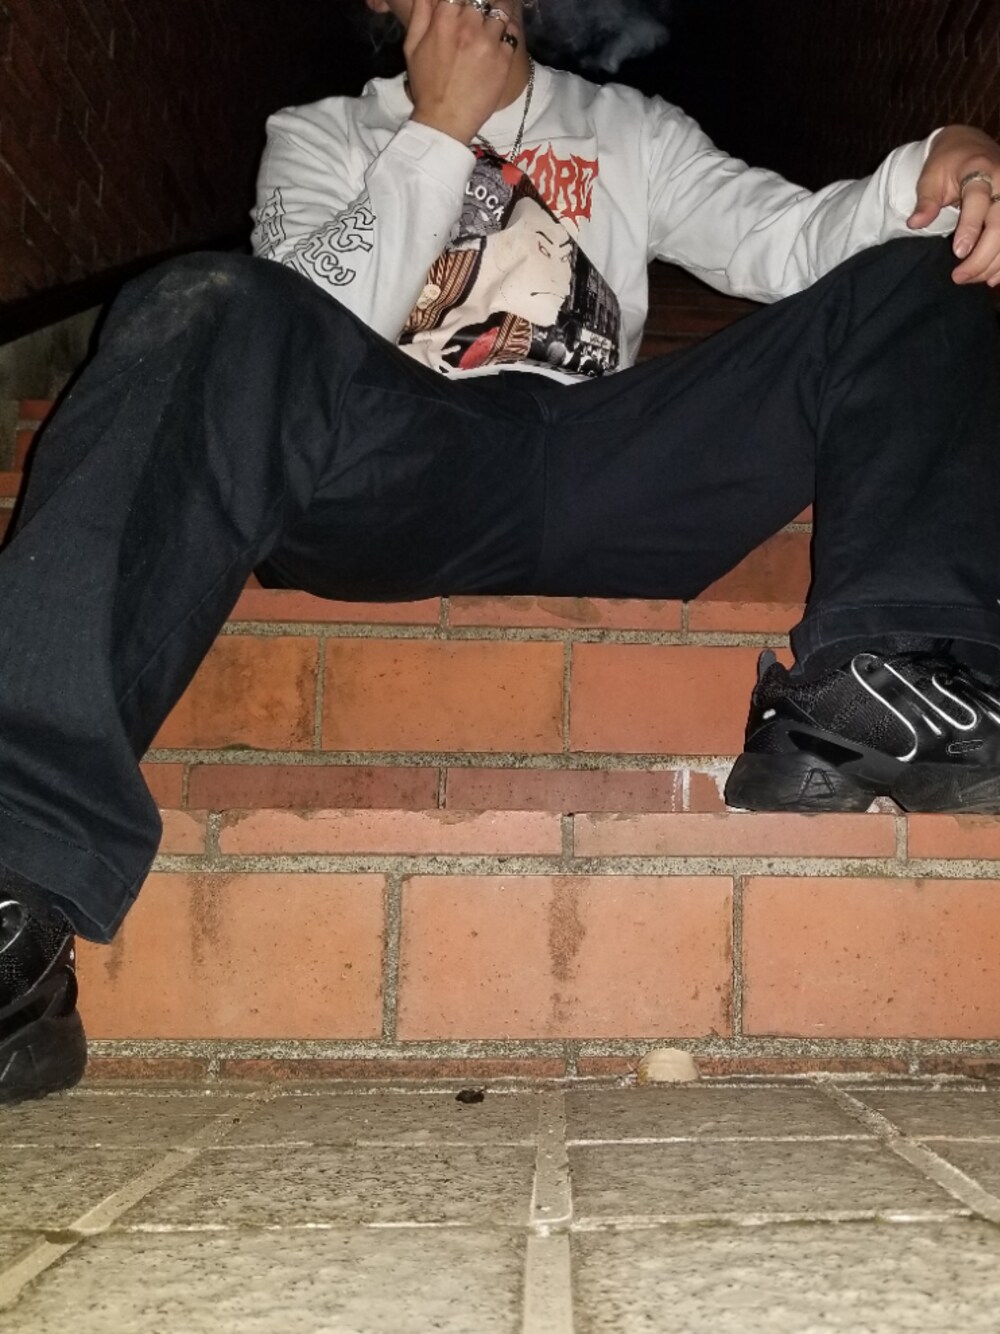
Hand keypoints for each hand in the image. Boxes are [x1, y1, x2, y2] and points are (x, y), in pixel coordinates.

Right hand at [406, 0, 516, 145]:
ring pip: (500, 11)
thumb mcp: (412, 46)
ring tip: (492, 24)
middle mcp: (469, 26)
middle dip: (479, 5)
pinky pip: (512, 34)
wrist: (445, 122)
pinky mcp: (504, 59)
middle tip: (478, 17)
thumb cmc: (426, 85)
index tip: (462, 6)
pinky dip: (508, 33)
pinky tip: (502, 39)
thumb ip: (420, 12)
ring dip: (496, 15)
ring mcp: (489, 42)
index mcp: (444, 19)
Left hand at [908, 124, 999, 283]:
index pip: (978, 199)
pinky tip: (991, 278)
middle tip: (959, 276)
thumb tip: (915, 223)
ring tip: (970, 279)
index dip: (971, 227)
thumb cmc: (947, 163)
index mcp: (979, 169)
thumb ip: (926, 200)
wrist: (971, 145)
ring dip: (993, 262)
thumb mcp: (930, 176)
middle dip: (982, 254)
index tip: (958, 252)